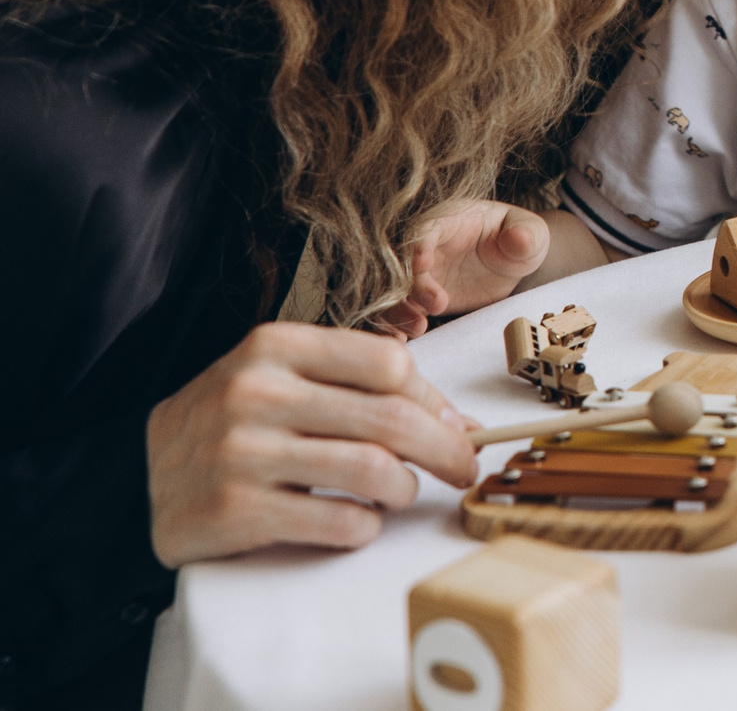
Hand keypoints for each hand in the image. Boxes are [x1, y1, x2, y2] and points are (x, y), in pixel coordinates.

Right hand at [145, 322, 480, 566]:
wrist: (135, 475)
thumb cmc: (237, 424)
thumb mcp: (286, 380)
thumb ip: (364, 388)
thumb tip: (459, 424)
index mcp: (277, 346)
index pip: (390, 364)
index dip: (434, 399)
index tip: (455, 426)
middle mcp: (257, 392)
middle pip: (391, 419)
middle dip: (445, 450)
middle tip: (464, 469)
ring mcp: (242, 452)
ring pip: (372, 471)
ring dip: (405, 490)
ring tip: (401, 494)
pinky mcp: (233, 510)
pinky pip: (337, 521)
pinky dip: (365, 527)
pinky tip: (359, 522)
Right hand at [379, 199, 549, 337]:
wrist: (514, 264)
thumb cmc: (520, 239)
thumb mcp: (531, 232)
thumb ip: (526, 234)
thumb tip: (520, 238)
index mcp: (448, 221)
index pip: (425, 230)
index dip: (420, 246)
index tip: (423, 264)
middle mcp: (426, 246)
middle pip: (402, 264)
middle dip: (412, 285)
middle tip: (434, 306)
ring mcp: (421, 274)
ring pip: (394, 291)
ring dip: (399, 310)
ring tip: (417, 328)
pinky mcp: (420, 299)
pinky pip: (398, 311)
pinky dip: (395, 325)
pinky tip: (402, 341)